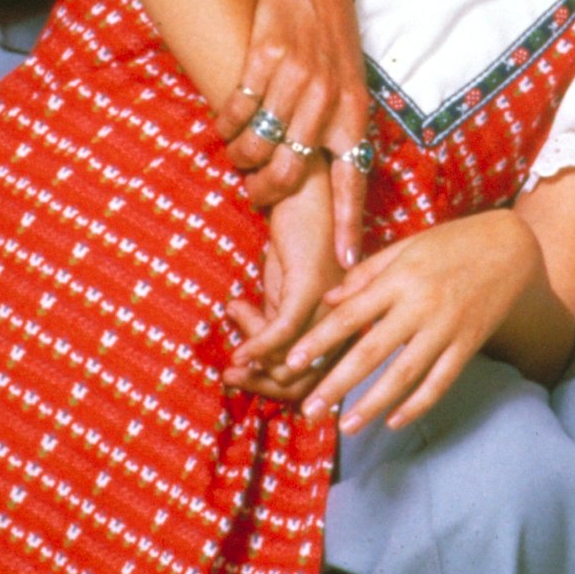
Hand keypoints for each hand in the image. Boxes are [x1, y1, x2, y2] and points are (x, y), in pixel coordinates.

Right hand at [215, 0, 369, 258]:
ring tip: (237, 152)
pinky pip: (237, 110)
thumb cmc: (331, 37)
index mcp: (355, 112)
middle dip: (263, 194)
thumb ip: (338, 129)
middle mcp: (329, 98)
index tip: (343, 266)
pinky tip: (225, 123)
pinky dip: (225, 124)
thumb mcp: (351, 83)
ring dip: (240, 157)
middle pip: (289, 173)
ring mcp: (297, 77)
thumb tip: (325, 186)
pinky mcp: (266, 55)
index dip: (347, 225)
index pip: (353, 179)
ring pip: (257, 145)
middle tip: (251, 192)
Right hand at [223, 171, 341, 397]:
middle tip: (231, 374)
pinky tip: (238, 352)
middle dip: (262, 384)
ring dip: (256, 364)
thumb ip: (271, 323)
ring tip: (232, 358)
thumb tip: (247, 359)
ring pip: (291, 361)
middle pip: (303, 379)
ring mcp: (329, 304)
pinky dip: (256, 346)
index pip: (312, 377)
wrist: (303, 187)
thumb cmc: (294, 238)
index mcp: (341, 324)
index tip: (242, 377)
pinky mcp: (311, 286)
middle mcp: (343, 319)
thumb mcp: (280, 290)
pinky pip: (281, 331)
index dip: (273, 386)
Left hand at [285, 211, 542, 433]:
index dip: (321, 339)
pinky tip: (393, 421)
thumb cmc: (453, 242)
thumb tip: (328, 300)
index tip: (293, 361)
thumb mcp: (408, 246)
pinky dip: (417, 405)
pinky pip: (440, 382)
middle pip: (373, 351)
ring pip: (405, 374)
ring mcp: (447, 328)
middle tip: (309, 411)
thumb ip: (367, 273)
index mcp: (402, 277)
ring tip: (345, 426)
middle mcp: (421, 304)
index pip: (352, 313)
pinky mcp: (468, 344)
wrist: (512, 247)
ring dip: (372, 403)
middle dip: (337, 383)